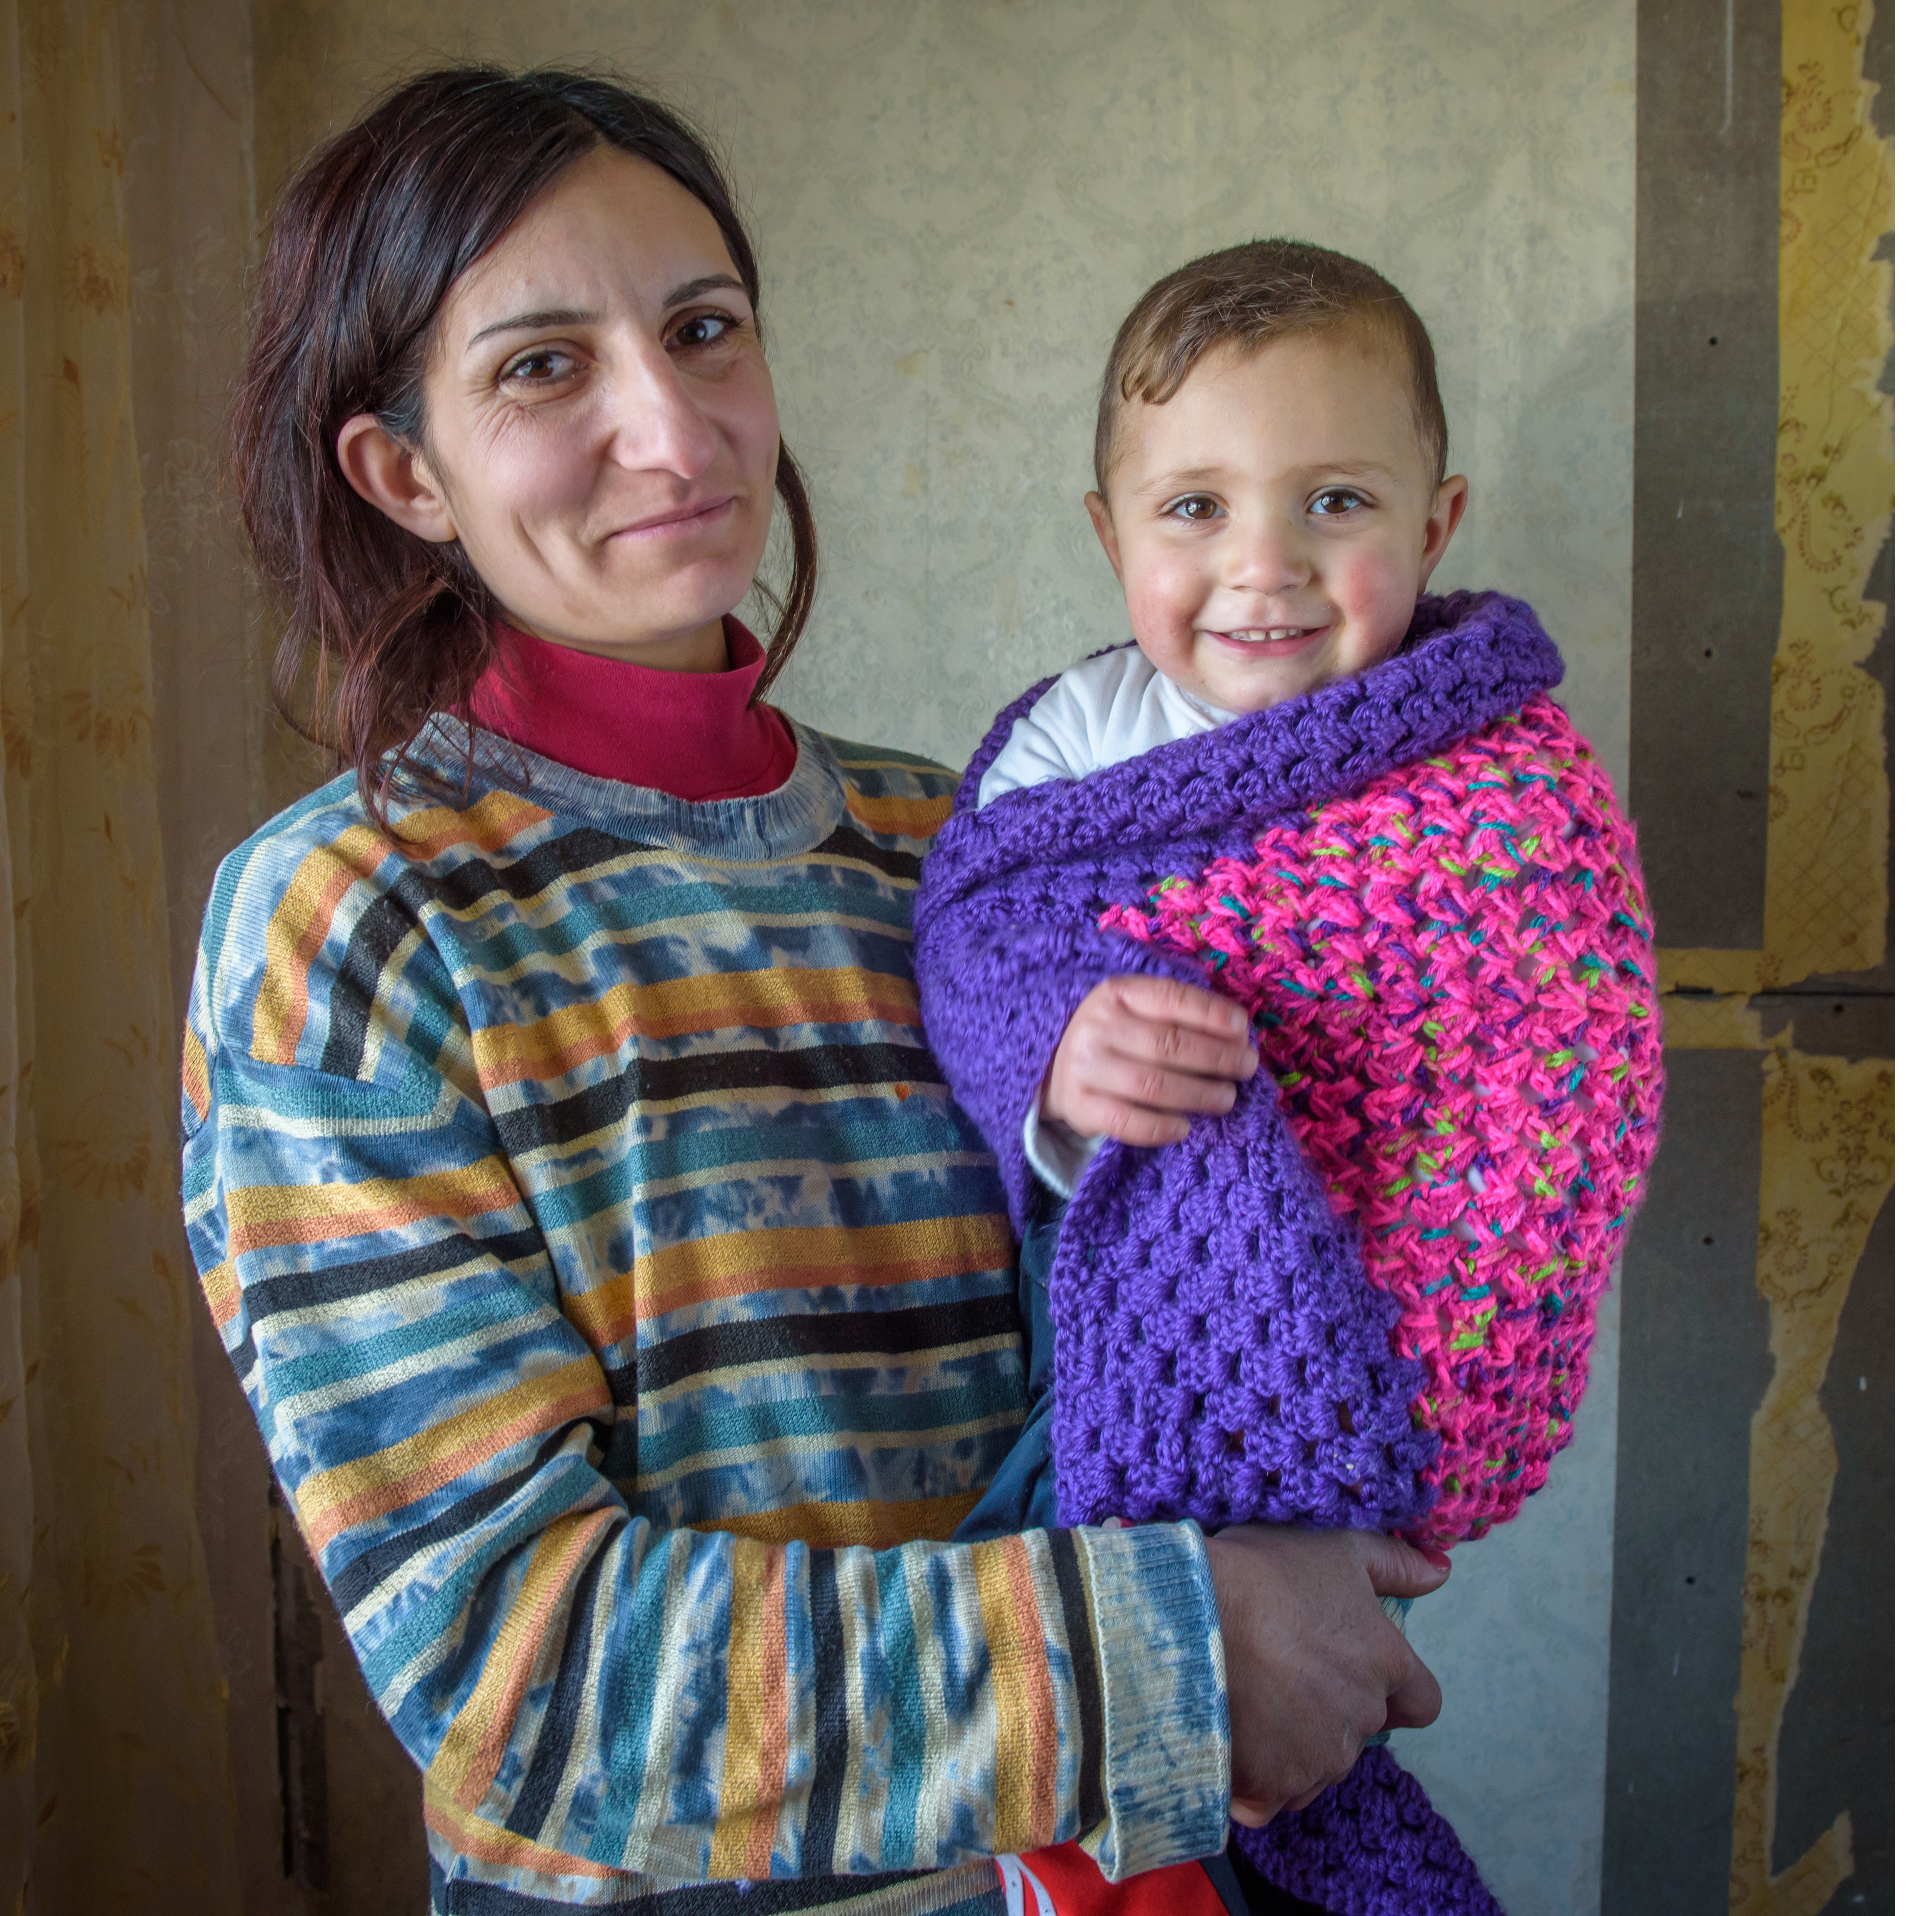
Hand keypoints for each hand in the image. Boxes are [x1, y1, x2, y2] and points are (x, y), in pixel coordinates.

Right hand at [1040, 975, 1258, 1145]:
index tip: (1243, 1030)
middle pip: (1169, 1044)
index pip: (1171, 998)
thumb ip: (1181, 1016)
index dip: (1211, 1014)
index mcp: (1115, 993)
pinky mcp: (1078, 1106)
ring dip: (1198, 1094)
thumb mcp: (1138, 1011)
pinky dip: (1161, 1127)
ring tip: (1226, 1098)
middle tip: (1247, 1068)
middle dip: (1217, 1057)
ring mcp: (1084, 1067)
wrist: (1057, 1069)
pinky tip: (1184, 1127)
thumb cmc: (1117, 1038)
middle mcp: (1096, 1026)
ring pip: (1153, 1085)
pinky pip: (1127, 1121)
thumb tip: (1239, 1035)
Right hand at [1204, 1526, 1449, 1825]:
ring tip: (1247, 1695)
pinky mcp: (1273, 1789)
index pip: (1421, 1701)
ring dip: (1292, 1743)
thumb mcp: (1335, 1549)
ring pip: (1316, 1765)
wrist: (1189, 1619)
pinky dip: (1254, 1776)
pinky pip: (1271, 1796)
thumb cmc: (1264, 1575)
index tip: (1351, 1667)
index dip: (1393, 1689)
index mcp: (1386, 1666)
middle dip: (1328, 1708)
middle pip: (1360, 1731)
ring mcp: (1319, 1761)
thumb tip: (1441, 1572)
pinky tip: (1227, 1734)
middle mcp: (1362, 1721)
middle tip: (1279, 1669)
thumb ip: (1394, 1564)